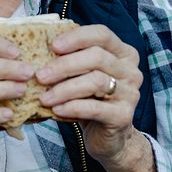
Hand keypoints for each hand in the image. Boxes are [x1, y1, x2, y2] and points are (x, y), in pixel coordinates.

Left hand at [34, 24, 143, 167]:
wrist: (107, 136)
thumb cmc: (90, 98)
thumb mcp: (82, 74)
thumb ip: (72, 57)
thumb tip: (42, 41)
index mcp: (123, 53)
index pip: (102, 34)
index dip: (76, 38)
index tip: (53, 46)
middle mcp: (130, 71)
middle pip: (97, 57)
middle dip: (64, 65)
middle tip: (40, 76)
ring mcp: (130, 93)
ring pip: (95, 81)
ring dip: (64, 89)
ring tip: (44, 97)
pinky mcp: (124, 115)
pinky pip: (95, 107)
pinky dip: (72, 107)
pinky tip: (56, 110)